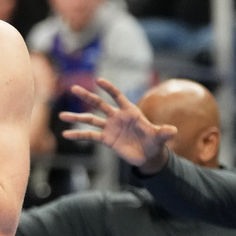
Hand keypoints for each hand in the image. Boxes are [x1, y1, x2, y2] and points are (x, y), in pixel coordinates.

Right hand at [59, 78, 175, 172]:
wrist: (148, 155)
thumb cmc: (155, 142)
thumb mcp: (160, 137)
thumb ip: (164, 132)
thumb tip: (173, 130)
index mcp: (129, 111)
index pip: (117, 96)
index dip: (109, 89)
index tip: (98, 80)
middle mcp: (117, 117)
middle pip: (99, 104)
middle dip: (87, 97)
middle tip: (74, 89)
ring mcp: (110, 127)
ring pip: (90, 119)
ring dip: (77, 117)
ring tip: (61, 116)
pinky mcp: (106, 139)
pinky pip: (90, 136)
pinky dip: (79, 135)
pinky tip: (66, 134)